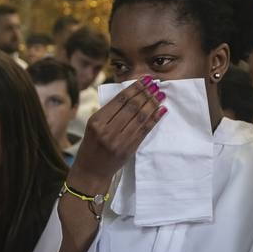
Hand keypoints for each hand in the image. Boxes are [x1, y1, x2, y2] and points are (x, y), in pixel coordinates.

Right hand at [67, 77, 166, 195]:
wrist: (91, 171)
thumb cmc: (92, 146)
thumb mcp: (93, 126)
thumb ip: (108, 112)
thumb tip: (130, 94)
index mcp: (96, 121)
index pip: (119, 100)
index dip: (134, 88)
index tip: (144, 80)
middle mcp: (107, 130)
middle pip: (131, 107)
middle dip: (145, 93)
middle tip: (155, 84)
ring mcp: (119, 141)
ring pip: (140, 118)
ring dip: (152, 104)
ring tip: (160, 94)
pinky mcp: (129, 149)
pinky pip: (144, 130)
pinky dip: (154, 119)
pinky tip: (161, 110)